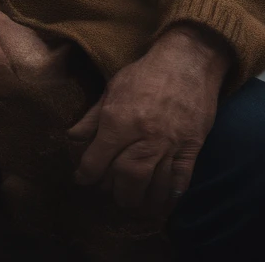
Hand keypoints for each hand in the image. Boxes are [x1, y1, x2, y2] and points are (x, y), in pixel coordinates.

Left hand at [66, 24, 230, 218]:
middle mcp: (142, 137)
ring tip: (135, 202)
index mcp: (118, 120)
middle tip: (114, 193)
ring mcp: (169, 145)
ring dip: (142, 200)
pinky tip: (162, 203)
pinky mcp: (191, 148)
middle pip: (126, 179)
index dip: (86, 175)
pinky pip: (180, 181)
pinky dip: (170, 197)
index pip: (96, 161)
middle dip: (117, 193)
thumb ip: (92, 118)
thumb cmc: (145, 73)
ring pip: (153, 186)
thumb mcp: (112, 88)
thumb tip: (72, 138)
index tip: (84, 180)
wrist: (187, 61)